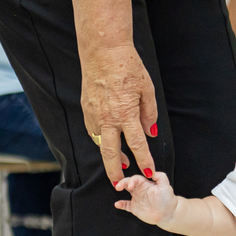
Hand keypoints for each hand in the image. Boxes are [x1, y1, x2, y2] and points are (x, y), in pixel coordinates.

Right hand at [80, 44, 157, 184]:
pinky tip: (108, 140)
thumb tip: (150, 132)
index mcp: (126, 113)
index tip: (150, 173)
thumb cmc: (129, 67)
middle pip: (111, 153)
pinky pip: (93, 130)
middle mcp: (107, 117)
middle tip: (120, 184)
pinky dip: (100, 138)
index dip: (144, 161)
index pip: (137, 144)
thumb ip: (148, 113)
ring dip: (109, 155)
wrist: (103, 51)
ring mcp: (94, 113)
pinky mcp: (86, 108)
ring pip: (100, 143)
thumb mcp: (147, 89)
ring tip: (121, 163)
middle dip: (116, 172)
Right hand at [113, 173, 177, 224]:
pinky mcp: (135, 208)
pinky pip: (125, 205)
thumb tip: (151, 170)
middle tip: (118, 186)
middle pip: (127, 183)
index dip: (131, 180)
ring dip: (120, 189)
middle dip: (122, 182)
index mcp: (145, 183)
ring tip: (117, 189)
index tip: (130, 185)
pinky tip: (117, 204)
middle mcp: (139, 189)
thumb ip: (160, 176)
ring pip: (125, 192)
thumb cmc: (167, 198)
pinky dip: (120, 204)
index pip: (135, 178)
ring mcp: (136, 198)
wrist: (169, 213)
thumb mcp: (165, 185)